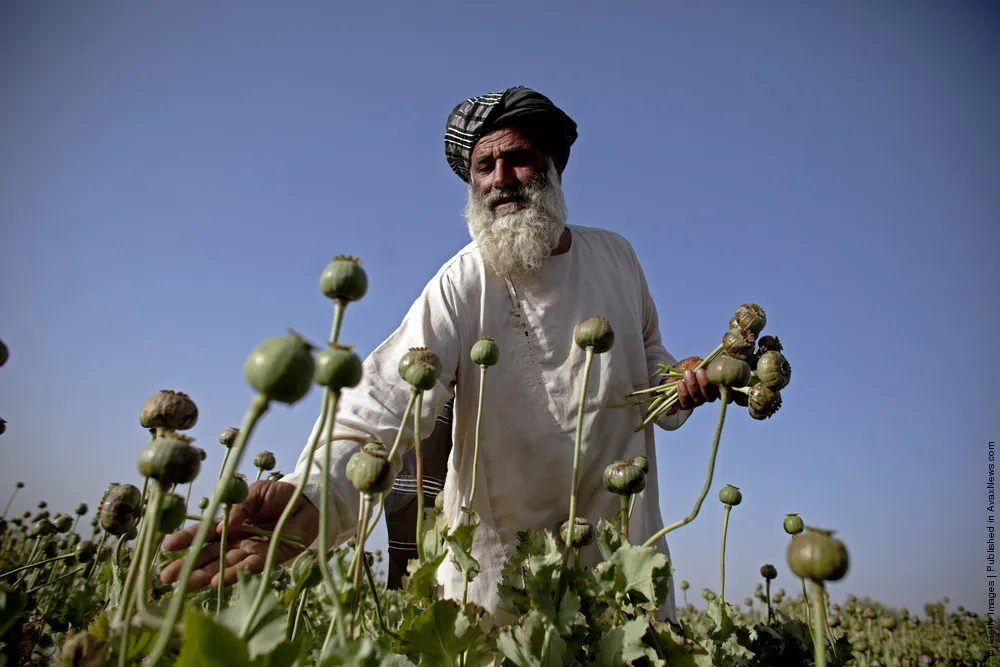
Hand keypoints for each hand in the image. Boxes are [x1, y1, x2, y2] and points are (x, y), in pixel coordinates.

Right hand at [159, 480, 318, 590]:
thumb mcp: (256, 493)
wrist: (308, 501)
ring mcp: (252, 551)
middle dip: (188, 567)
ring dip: (208, 576)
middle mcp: (237, 541)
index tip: (167, 547)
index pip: (203, 534)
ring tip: (190, 584)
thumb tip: (223, 524)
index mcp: (230, 524)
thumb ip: (240, 506)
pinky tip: (221, 580)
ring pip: (226, 566)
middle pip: (209, 557)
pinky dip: (238, 573)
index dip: (186, 540)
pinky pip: (253, 567)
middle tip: (166, 578)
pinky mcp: (271, 558)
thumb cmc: (279, 495)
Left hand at [672, 356, 718, 411]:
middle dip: (704, 383)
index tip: (715, 374)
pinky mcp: (687, 405)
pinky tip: (680, 383)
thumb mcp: (693, 362)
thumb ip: (698, 363)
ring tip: (687, 373)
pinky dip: (683, 393)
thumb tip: (700, 362)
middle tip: (698, 371)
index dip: (720, 384)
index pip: (722, 389)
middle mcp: (709, 396)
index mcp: (715, 385)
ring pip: (698, 398)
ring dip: (692, 385)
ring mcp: (698, 401)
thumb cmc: (688, 367)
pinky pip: (686, 403)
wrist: (674, 375)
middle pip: (710, 395)